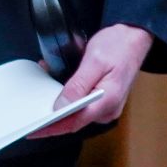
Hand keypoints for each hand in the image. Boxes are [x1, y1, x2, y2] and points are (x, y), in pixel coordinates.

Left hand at [34, 25, 152, 136]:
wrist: (135, 36)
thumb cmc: (118, 46)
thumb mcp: (94, 61)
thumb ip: (78, 86)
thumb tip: (61, 107)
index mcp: (107, 101)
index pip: (74, 123)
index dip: (51, 128)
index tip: (33, 130)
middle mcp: (108, 109)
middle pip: (73, 120)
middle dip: (51, 116)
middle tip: (31, 112)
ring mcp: (106, 106)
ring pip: (76, 112)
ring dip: (58, 104)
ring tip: (41, 94)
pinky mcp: (103, 99)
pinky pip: (81, 104)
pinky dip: (66, 96)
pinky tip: (56, 85)